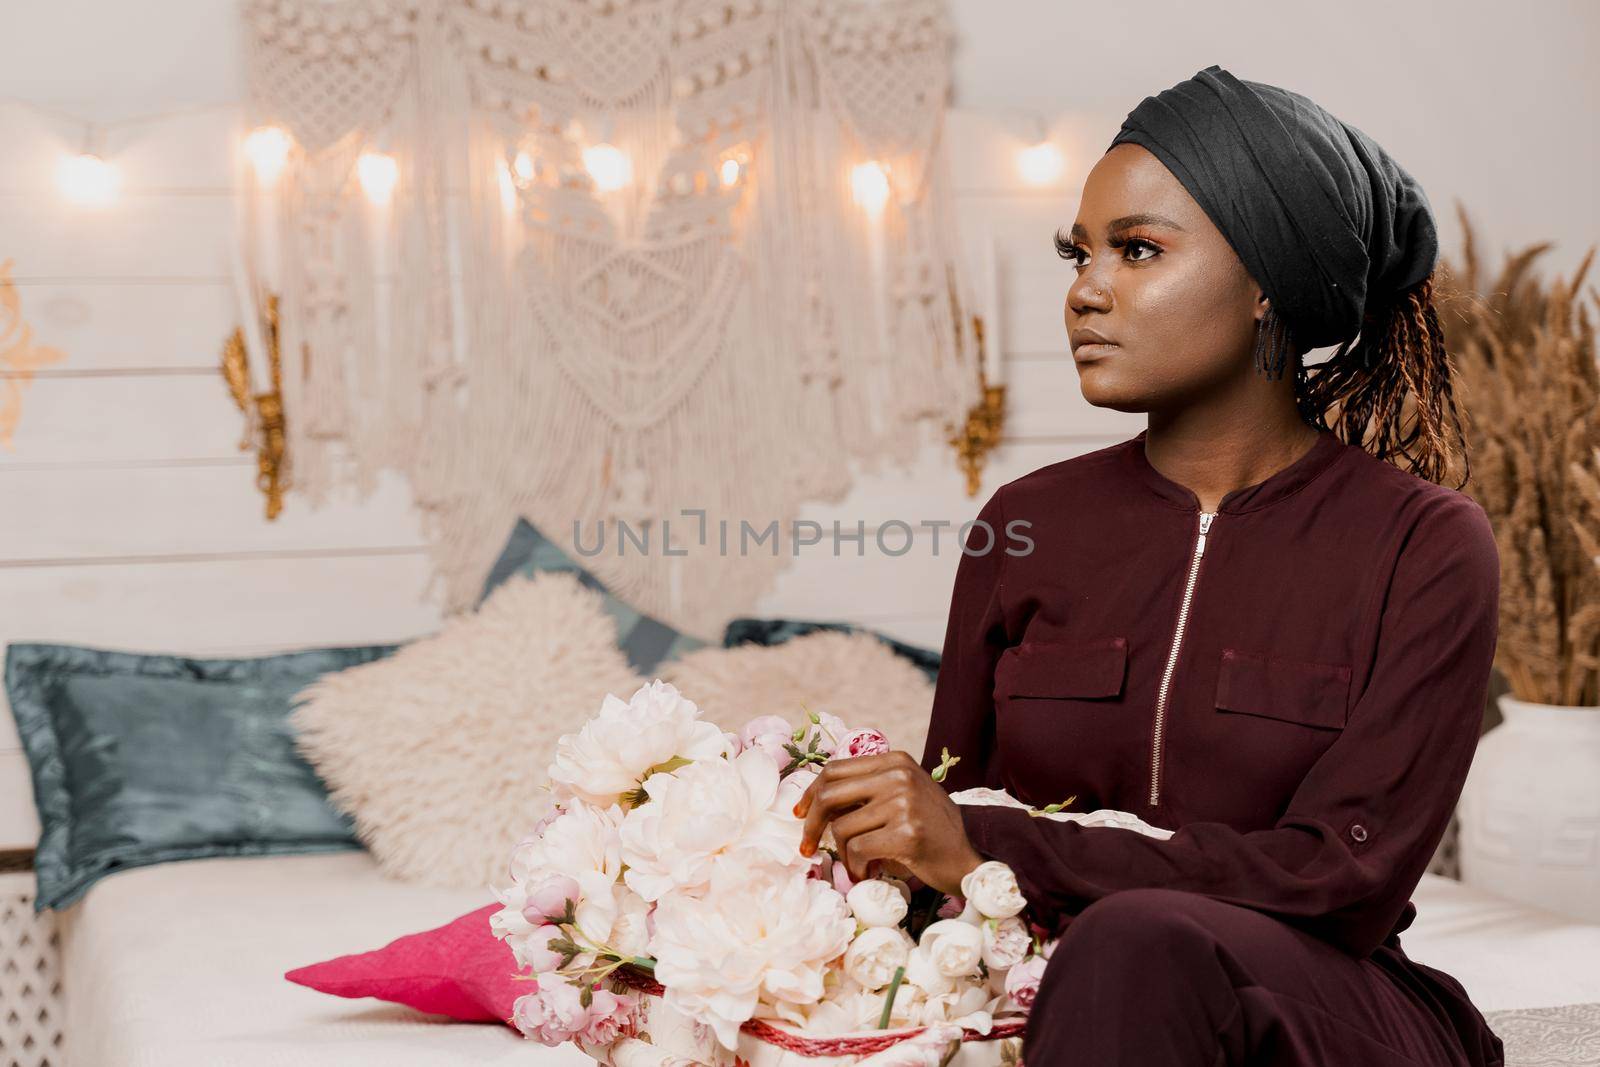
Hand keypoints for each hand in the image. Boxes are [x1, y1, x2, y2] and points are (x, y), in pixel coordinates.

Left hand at [793, 750, 983, 895]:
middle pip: (830, 795)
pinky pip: (858, 850)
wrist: (967, 861)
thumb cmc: (930, 832)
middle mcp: (900, 776)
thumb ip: (868, 792)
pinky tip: (870, 873)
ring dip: (844, 854)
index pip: (835, 769)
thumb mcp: (903, 797)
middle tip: (807, 848)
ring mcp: (904, 803)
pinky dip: (857, 867)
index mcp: (896, 761)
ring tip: (861, 865)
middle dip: (810, 824)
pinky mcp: (907, 833)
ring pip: (842, 829)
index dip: (811, 793)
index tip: (800, 814)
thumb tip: (815, 802)